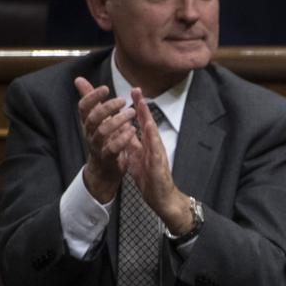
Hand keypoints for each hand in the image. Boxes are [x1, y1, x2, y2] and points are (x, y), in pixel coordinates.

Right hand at [74, 77, 137, 202]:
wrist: (103, 169)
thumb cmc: (102, 139)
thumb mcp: (96, 118)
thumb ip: (90, 99)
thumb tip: (79, 79)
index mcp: (88, 123)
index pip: (83, 107)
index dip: (92, 96)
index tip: (105, 88)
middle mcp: (90, 133)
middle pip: (93, 118)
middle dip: (107, 107)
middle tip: (123, 100)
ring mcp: (97, 146)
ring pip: (102, 132)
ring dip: (118, 121)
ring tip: (132, 113)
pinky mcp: (107, 158)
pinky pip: (112, 148)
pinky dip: (122, 138)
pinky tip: (132, 130)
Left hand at [126, 87, 192, 233]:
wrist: (161, 197)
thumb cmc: (150, 178)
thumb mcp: (136, 157)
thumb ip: (131, 144)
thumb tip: (123, 131)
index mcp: (147, 143)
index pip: (141, 122)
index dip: (135, 106)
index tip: (131, 91)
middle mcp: (154, 144)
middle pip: (148, 121)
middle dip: (141, 105)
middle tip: (136, 88)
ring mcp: (157, 153)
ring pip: (152, 132)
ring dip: (147, 117)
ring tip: (141, 103)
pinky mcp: (158, 163)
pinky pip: (155, 148)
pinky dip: (152, 137)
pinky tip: (149, 128)